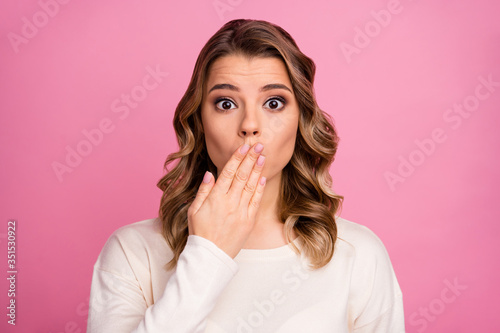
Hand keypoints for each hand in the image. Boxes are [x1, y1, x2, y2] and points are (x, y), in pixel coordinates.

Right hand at [187, 142, 266, 257]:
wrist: (210, 256)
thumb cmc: (200, 232)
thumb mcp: (194, 210)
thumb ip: (203, 191)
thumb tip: (210, 173)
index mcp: (215, 198)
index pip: (228, 172)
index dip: (237, 158)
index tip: (244, 147)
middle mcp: (229, 202)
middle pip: (242, 175)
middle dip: (250, 158)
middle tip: (258, 145)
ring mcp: (241, 212)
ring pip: (250, 186)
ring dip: (257, 170)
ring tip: (262, 156)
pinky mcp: (249, 221)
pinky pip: (255, 202)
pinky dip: (259, 189)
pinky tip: (263, 178)